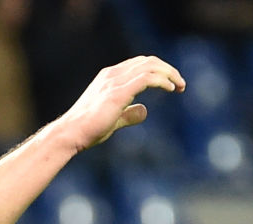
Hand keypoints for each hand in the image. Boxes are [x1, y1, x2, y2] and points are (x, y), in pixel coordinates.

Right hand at [55, 55, 185, 151]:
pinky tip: (171, 88)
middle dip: (168, 70)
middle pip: (147, 61)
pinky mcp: (118, 92)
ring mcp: (114, 81)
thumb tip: (145, 111)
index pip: (139, 64)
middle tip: (181, 84)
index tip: (172, 84)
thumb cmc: (88, 130)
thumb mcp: (113, 120)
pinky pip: (146, 78)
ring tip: (180, 86)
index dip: (158, 70)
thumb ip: (128, 114)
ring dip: (169, 73)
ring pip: (149, 66)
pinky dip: (162, 80)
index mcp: (109, 77)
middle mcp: (112, 74)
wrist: (71, 134)